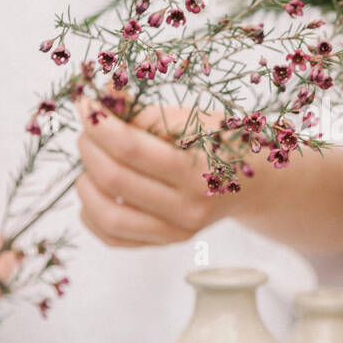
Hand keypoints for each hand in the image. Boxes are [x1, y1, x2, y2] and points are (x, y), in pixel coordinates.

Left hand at [76, 103, 230, 246]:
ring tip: (90, 161)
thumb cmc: (224, 143)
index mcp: (201, 171)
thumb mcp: (195, 119)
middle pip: (114, 180)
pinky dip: (91, 214)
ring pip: (107, 217)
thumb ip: (146, 112)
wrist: (256, 183)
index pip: (131, 148)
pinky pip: (112, 238)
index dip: (99, 123)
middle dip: (89, 147)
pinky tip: (96, 190)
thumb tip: (102, 98)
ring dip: (85, 184)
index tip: (86, 104)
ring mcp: (176, 232)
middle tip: (88, 129)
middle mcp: (189, 209)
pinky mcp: (164, 244)